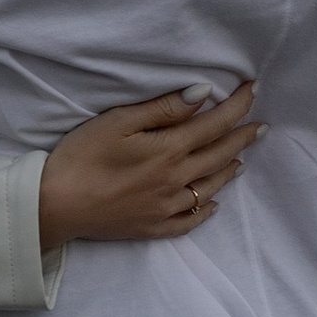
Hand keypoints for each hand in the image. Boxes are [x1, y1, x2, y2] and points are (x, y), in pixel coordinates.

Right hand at [38, 84, 261, 249]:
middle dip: (242, 137)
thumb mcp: (119, 121)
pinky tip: (213, 204)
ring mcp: (165, 207)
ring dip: (229, 170)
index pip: (215, 124)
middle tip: (261, 125)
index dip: (238, 106)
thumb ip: (164, 109)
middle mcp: (175, 180)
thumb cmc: (81, 156)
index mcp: (169, 150)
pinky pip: (189, 221)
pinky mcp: (151, 227)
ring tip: (242, 158)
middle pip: (219, 155)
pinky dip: (205, 211)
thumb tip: (203, 94)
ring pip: (209, 187)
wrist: (55, 204)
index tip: (254, 90)